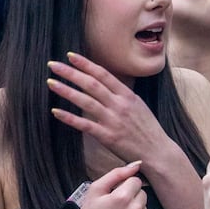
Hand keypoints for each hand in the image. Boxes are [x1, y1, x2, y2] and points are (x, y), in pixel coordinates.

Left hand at [48, 53, 179, 168]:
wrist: (158, 152)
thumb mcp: (139, 106)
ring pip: (85, 101)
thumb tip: (104, 83)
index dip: (85, 64)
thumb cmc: (148, 130)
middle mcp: (120, 105)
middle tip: (53, 64)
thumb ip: (121, 95)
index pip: (103, 74)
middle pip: (91, 84)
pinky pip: (85, 125)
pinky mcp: (108, 136)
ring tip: (51, 83)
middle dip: (70, 73)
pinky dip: (69, 118)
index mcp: (128, 95)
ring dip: (66, 91)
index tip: (70, 56)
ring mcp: (113, 120)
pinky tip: (55, 111)